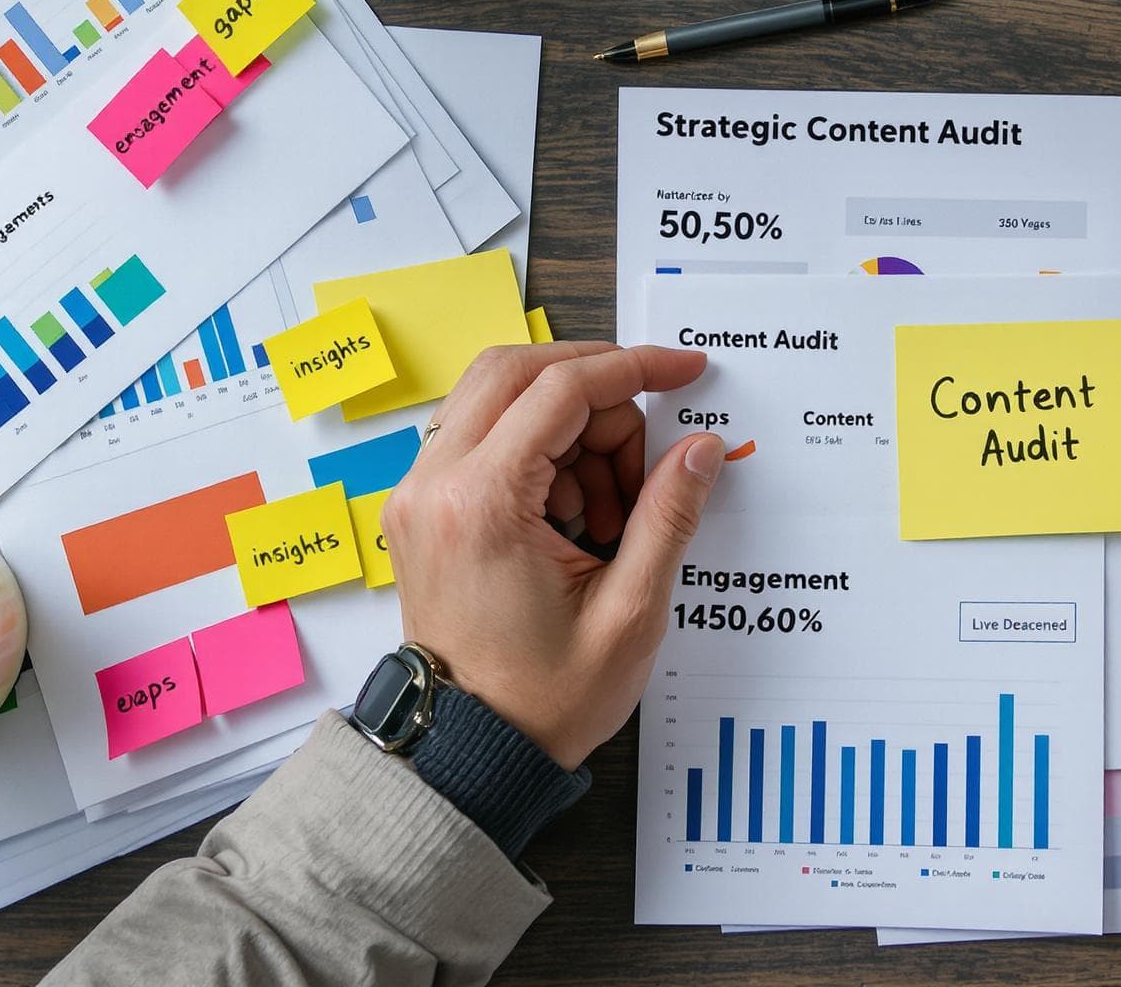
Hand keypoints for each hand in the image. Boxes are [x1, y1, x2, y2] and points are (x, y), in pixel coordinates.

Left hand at [380, 342, 723, 767]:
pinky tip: (576, 512)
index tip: (685, 370)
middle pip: (518, 370)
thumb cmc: (540, 699)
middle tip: (648, 449)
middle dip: (598, 389)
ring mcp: (419, 495)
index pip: (561, 389)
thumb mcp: (628, 612)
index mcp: (482, 505)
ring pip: (498, 397)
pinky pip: (483, 436)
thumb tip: (701, 447)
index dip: (634, 369)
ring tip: (612, 506)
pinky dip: (538, 448)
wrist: (471, 752)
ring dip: (568, 422)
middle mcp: (434, 486)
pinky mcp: (423, 508)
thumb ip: (668, 516)